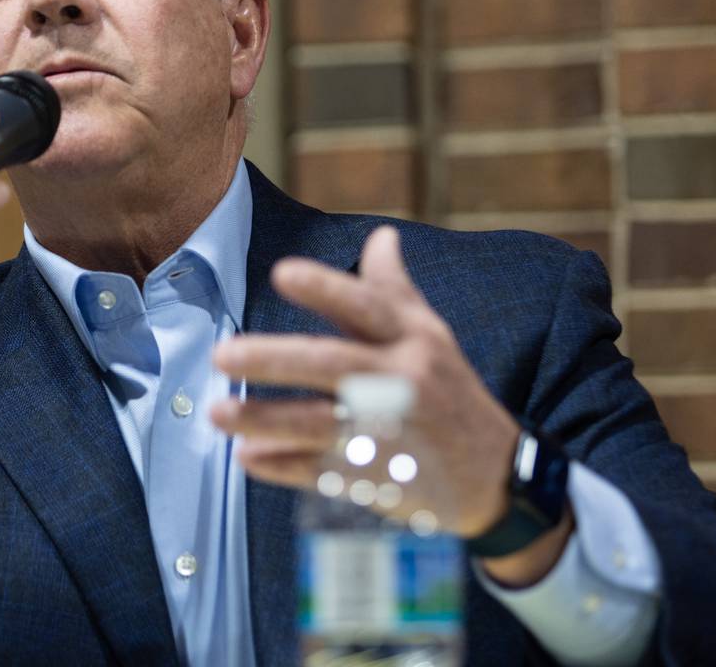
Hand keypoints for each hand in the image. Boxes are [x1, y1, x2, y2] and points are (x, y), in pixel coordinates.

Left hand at [210, 226, 521, 538]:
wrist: (498, 477)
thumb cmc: (450, 392)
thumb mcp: (432, 337)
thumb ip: (394, 289)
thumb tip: (380, 235)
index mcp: (414, 340)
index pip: (367, 306)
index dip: (325, 289)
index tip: (281, 272)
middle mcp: (403, 382)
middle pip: (333, 365)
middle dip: (274, 358)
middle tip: (222, 354)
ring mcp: (390, 434)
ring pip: (319, 423)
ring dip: (266, 419)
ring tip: (217, 412)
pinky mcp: (380, 480)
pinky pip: (324, 472)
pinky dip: (284, 466)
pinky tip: (247, 457)